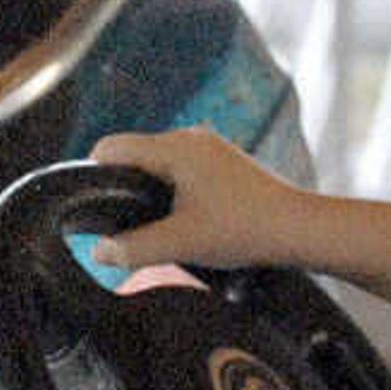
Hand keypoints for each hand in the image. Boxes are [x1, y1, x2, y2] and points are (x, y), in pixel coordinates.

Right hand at [86, 127, 317, 276]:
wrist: (299, 229)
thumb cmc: (244, 229)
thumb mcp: (180, 244)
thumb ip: (133, 248)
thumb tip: (100, 251)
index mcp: (175, 147)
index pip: (112, 147)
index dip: (93, 174)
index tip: (91, 206)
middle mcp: (192, 138)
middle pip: (135, 154)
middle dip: (123, 187)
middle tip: (123, 225)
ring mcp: (211, 148)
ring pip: (160, 163)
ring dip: (151, 191)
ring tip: (156, 226)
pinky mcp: (225, 163)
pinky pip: (183, 170)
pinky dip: (174, 192)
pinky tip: (185, 221)